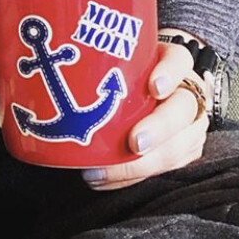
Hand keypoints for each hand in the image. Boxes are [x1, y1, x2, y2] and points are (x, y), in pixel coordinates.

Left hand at [82, 31, 210, 189]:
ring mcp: (190, 125)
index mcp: (173, 63)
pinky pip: (167, 169)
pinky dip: (133, 177)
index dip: (169, 73)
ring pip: (182, 145)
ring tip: (105, 171)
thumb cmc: (133, 73)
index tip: (153, 87)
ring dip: (145, 164)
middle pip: (183, 109)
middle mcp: (187, 93)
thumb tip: (48, 72)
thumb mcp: (123, 59)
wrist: (160, 87)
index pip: (178, 60)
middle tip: (134, 143)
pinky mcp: (184, 151)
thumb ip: (98, 61)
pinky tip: (106, 180)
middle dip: (160, 128)